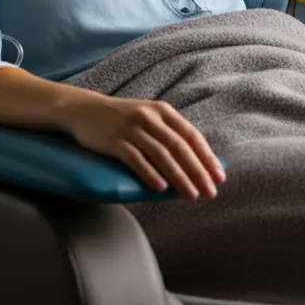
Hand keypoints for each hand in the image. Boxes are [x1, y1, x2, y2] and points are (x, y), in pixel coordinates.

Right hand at [62, 92, 225, 199]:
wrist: (84, 110)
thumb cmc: (122, 120)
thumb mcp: (149, 119)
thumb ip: (169, 135)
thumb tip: (196, 163)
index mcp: (163, 112)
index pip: (192, 136)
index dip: (207, 158)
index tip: (220, 177)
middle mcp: (150, 117)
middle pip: (180, 147)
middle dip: (198, 172)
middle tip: (210, 192)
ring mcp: (132, 128)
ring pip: (161, 155)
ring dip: (179, 177)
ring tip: (190, 195)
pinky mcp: (114, 140)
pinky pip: (136, 159)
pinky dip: (150, 174)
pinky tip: (160, 189)